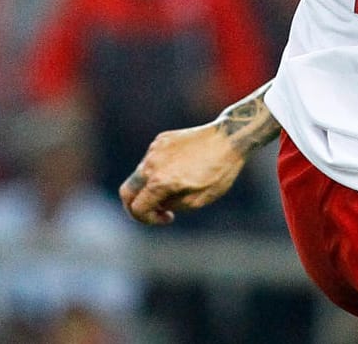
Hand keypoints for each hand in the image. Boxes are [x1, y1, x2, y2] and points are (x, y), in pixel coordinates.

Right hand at [119, 122, 248, 225]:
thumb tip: (157, 203)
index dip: (148, 219)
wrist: (230, 138)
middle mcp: (152, 164)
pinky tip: (180, 170)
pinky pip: (150, 160)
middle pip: (127, 191)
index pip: (137, 208)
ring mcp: (155, 149)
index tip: (168, 217)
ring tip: (175, 188)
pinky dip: (157, 170)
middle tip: (154, 210)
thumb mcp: (198, 200)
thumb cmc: (219, 172)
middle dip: (135, 206)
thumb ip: (171, 205)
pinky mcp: (161, 139)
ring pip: (139, 175)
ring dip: (149, 187)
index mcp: (160, 181)